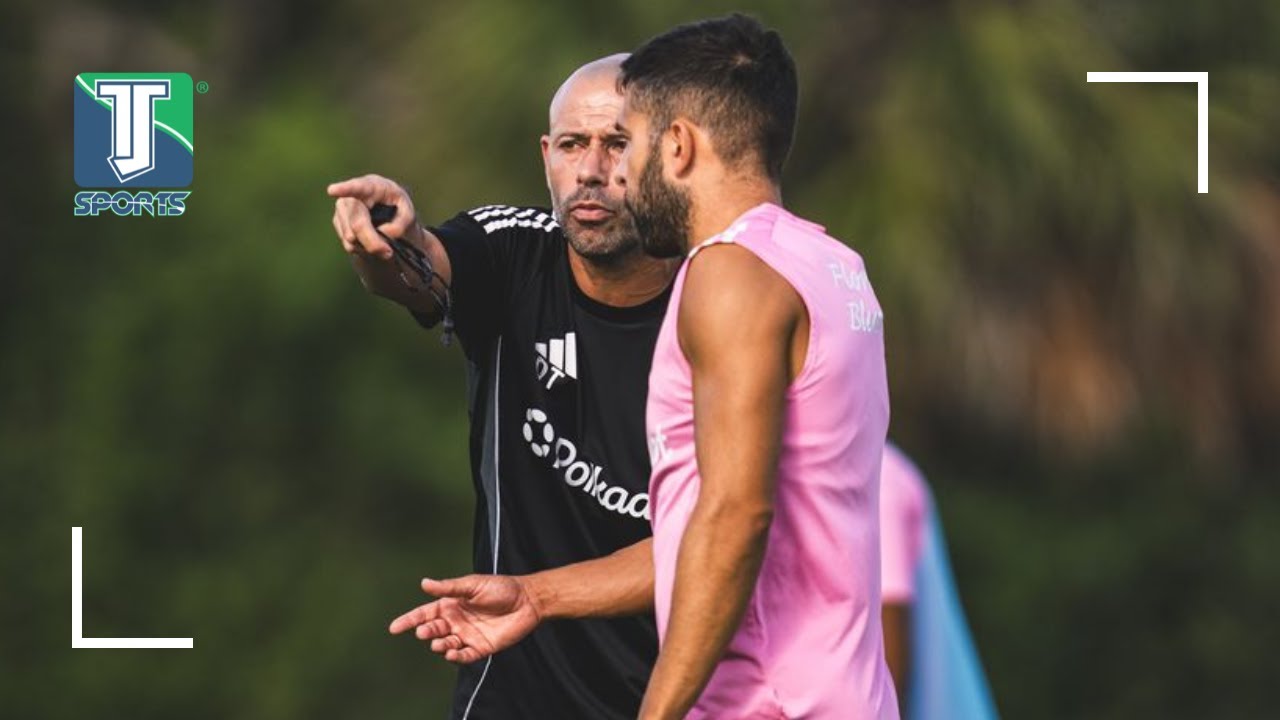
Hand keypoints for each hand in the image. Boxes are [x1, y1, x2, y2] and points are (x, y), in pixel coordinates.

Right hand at [327, 174, 420, 259]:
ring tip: (382, 243)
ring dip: (369, 246)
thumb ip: (401, 223)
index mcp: (372, 186)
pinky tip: (369, 239)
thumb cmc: (397, 207)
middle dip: (373, 242)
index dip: (345, 189)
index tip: (332, 190)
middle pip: (358, 224)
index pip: (358, 187)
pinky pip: (349, 244)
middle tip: (388, 253)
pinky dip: (362, 248)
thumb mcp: (408, 213)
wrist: (385, 210)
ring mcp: (342, 209)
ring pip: (352, 237)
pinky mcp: (337, 222)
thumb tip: (383, 233)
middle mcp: (352, 195)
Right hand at [388, 575, 544, 663]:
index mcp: (451, 605)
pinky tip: (453, 653)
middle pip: (433, 630)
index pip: (425, 614)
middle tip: (423, 632)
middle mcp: (456, 621)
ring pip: (446, 645)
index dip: (409, 620)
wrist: (528, 600)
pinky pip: (465, 656)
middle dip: (426, 632)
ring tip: (440, 643)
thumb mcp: (473, 584)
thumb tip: (424, 583)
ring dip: (440, 645)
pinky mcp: (481, 647)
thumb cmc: (501, 588)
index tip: (393, 628)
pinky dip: (457, 657)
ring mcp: (468, 635)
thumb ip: (449, 587)